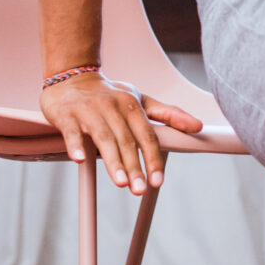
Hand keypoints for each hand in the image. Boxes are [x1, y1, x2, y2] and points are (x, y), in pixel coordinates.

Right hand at [38, 71, 202, 197]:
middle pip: (126, 141)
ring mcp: (88, 110)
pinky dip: (76, 145)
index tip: (157, 181)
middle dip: (134, 167)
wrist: (72, 74)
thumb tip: (198, 126)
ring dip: (112, 161)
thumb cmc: (110, 94)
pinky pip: (72, 131)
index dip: (153, 159)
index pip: (146, 135)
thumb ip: (168, 114)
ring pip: (103, 137)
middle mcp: (112, 107)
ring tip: (121, 183)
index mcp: (131, 105)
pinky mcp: (66, 114)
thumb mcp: (140, 100)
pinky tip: (80, 160)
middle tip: (140, 190)